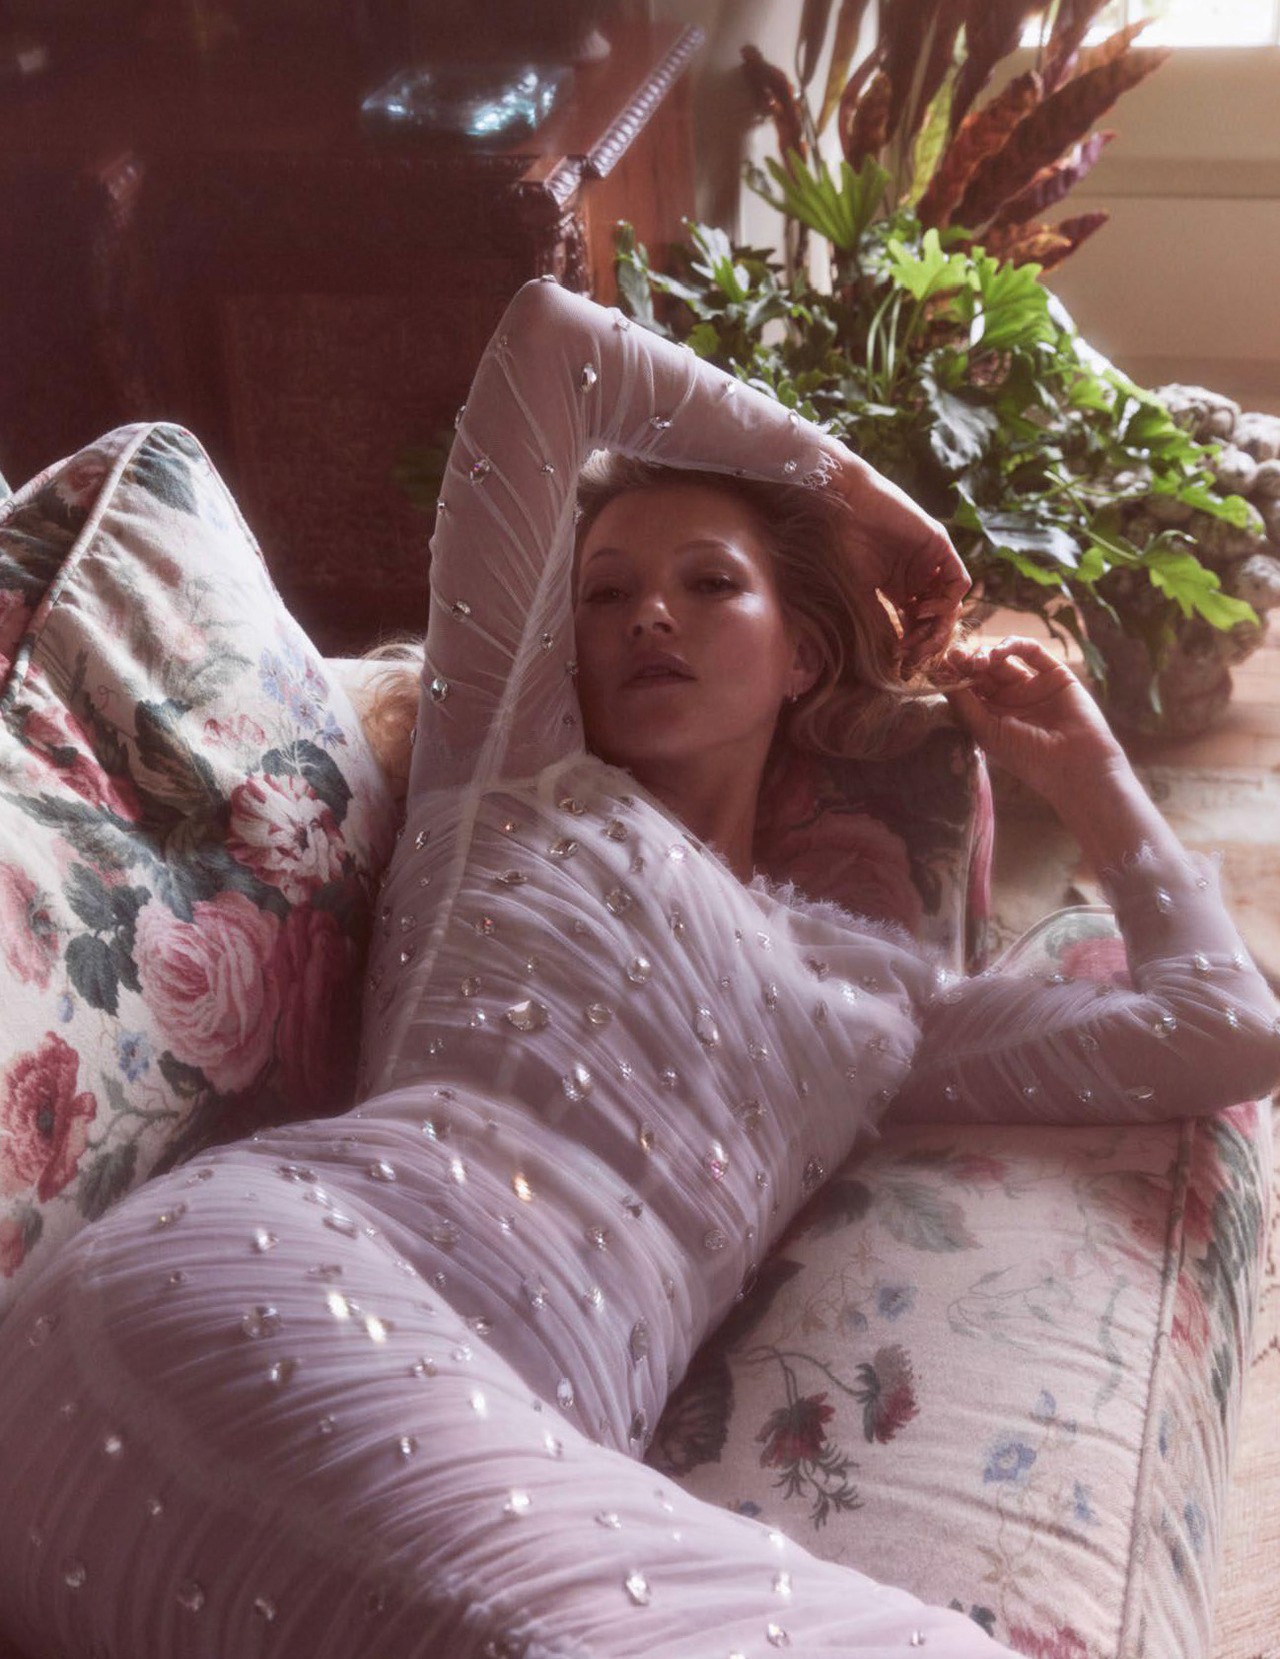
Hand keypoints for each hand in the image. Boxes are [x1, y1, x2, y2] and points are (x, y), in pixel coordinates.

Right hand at [827, 454, 970, 673]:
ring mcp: (932, 562)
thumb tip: (892, 653)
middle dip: (928, 640)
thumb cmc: (844, 545)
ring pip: (950, 602)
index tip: (902, 664)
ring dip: (940, 624)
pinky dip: (949, 600)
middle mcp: (920, 576)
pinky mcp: (941, 546)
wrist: (845, 507)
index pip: (917, 623)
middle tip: (915, 657)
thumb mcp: (861, 590)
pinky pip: (959, 580)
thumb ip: (880, 619)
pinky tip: (927, 610)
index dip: (913, 644)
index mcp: (900, 588)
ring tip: (921, 637)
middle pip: (937, 616)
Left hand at [941, 635, 1126, 805]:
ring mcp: (1032, 685)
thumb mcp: (986, 731)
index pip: (967, 688)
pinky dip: (1013, 645)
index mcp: (991, 716)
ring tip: (979, 661)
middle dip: (967, 662)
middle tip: (956, 657)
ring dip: (986, 654)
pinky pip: (1032, 651)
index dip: (954, 675)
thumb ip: (962, 703)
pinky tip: (999, 652)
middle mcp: (1010, 699)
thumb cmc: (1026, 756)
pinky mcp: (1054, 673)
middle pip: (982, 671)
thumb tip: (936, 675)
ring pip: (1003, 659)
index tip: (939, 666)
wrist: (1074, 764)